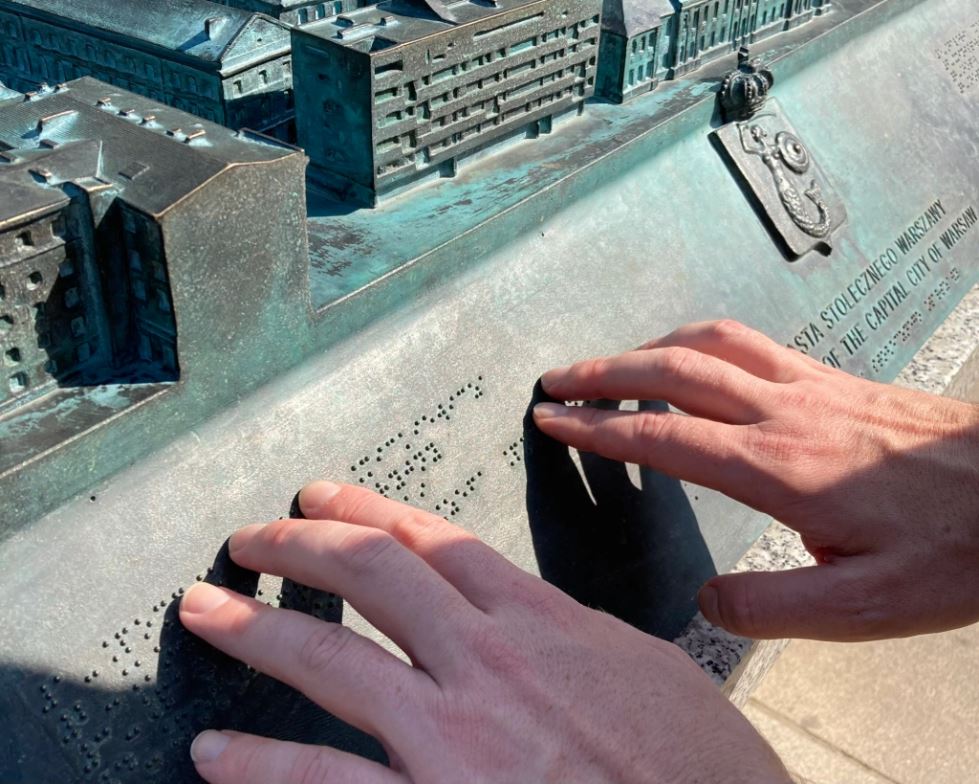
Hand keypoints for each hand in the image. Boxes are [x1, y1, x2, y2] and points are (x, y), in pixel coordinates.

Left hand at [180, 482, 788, 783]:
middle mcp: (488, 661)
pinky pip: (327, 782)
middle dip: (298, 546)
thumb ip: (567, 630)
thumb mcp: (642, 667)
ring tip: (200, 608)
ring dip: (255, 630)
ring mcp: (455, 736)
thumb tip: (522, 607)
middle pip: (371, 577)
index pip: (434, 543)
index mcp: (541, 620)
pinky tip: (215, 751)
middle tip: (250, 536)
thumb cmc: (699, 763)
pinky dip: (262, 764)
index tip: (321, 494)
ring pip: (331, 661)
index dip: (366, 511)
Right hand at [534, 319, 978, 640]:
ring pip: (710, 343)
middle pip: (672, 372)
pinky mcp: (835, 378)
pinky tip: (694, 359)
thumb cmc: (954, 550)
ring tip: (611, 364)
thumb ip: (771, 606)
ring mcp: (810, 386)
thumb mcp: (864, 607)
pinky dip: (698, 342)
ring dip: (648, 346)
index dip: (596, 429)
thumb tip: (704, 601)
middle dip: (603, 372)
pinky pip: (749, 342)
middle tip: (555, 379)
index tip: (550, 420)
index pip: (662, 438)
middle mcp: (783, 413)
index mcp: (776, 468)